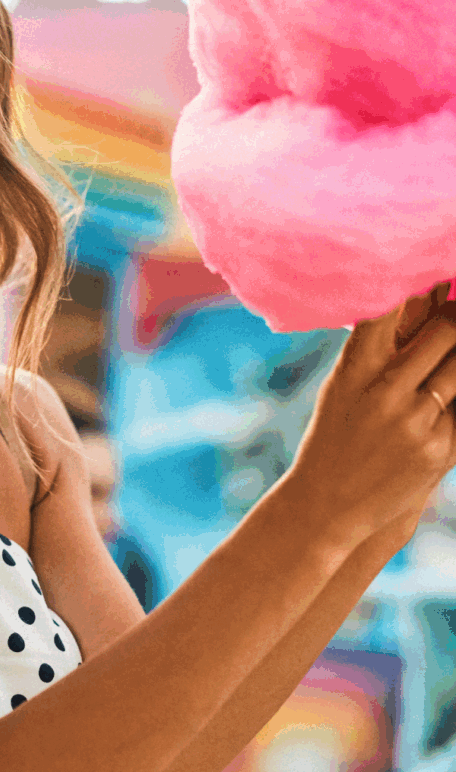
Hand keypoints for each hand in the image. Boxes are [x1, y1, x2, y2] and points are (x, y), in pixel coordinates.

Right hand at [288, 283, 455, 547]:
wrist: (328, 504)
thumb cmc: (335, 435)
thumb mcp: (342, 386)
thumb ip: (374, 348)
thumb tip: (407, 300)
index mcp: (356, 368)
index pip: (389, 308)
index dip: (418, 283)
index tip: (433, 267)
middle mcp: (385, 392)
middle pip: (444, 331)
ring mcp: (415, 422)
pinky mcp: (439, 452)